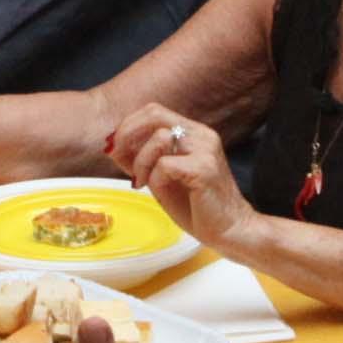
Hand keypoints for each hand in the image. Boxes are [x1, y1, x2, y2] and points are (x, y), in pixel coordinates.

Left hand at [106, 104, 256, 255]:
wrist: (230, 231)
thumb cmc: (197, 207)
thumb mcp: (163, 177)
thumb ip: (143, 159)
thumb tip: (113, 146)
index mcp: (193, 133)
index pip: (154, 112)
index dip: (128, 125)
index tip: (114, 147)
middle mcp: (202, 135)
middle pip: (154, 114)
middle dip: (127, 133)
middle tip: (117, 156)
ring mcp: (205, 150)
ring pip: (158, 138)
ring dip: (140, 162)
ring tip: (143, 183)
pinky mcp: (204, 169)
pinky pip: (164, 165)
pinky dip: (154, 179)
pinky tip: (159, 192)